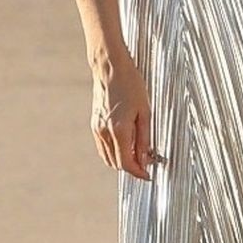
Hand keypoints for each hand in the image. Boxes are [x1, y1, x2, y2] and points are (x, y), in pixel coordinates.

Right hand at [91, 55, 155, 180]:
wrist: (110, 68)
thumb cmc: (131, 84)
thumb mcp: (145, 112)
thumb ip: (144, 138)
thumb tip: (145, 159)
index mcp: (118, 130)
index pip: (126, 164)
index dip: (138, 172)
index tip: (148, 175)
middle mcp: (104, 132)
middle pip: (116, 163)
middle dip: (131, 167)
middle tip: (147, 162)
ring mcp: (97, 128)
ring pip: (108, 157)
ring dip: (122, 160)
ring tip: (138, 152)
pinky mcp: (94, 124)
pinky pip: (103, 147)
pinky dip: (114, 151)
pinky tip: (127, 143)